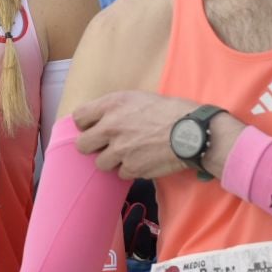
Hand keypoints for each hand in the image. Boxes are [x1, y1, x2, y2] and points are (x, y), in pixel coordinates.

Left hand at [71, 91, 203, 180]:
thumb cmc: (170, 112)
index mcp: (112, 105)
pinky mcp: (131, 168)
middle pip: (82, 145)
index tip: (93, 128)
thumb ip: (115, 108)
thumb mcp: (139, 98)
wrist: (193, 132)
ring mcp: (120, 150)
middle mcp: (111, 127)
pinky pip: (120, 174)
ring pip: (100, 163)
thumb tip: (99, 119)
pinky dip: (129, 170)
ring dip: (112, 161)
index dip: (85, 125)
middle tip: (106, 146)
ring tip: (130, 153)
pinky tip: (143, 161)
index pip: (78, 118)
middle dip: (92, 147)